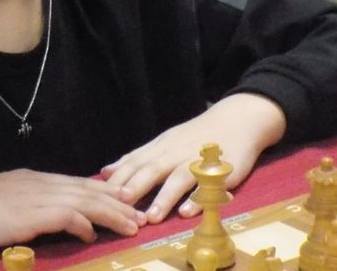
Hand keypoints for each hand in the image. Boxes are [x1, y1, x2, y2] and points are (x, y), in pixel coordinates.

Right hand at [0, 169, 146, 250]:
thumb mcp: (3, 203)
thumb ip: (28, 207)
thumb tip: (51, 220)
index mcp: (33, 179)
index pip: (77, 183)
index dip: (104, 193)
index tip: (125, 202)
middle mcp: (38, 183)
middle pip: (87, 190)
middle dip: (117, 202)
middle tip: (140, 214)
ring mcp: (33, 196)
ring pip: (83, 200)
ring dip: (110, 213)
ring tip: (130, 225)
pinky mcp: (27, 214)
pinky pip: (65, 215)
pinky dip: (82, 223)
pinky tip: (92, 234)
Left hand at [100, 93, 285, 223]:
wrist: (236, 119)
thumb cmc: (196, 135)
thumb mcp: (164, 142)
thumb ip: (138, 158)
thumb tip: (106, 172)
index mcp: (161, 146)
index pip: (135, 161)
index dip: (118, 178)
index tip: (100, 194)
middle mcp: (176, 152)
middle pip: (152, 168)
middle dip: (135, 187)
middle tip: (118, 206)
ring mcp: (197, 160)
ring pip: (179, 178)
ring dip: (164, 198)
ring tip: (151, 217)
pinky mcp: (220, 170)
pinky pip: (208, 185)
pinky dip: (197, 198)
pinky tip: (188, 211)